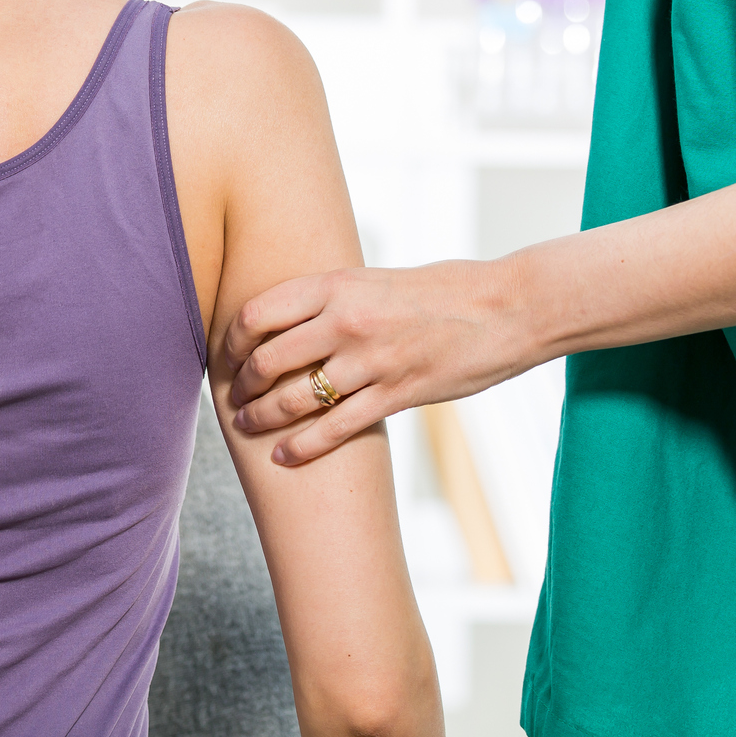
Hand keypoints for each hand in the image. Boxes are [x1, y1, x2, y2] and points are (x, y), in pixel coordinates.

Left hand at [224, 261, 543, 465]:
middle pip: (269, 359)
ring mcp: (371, 361)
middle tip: (235, 395)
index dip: (232, 338)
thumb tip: (294, 316)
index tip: (227, 352)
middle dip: (243, 383)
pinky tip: (285, 456)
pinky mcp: (396, 395)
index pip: (259, 312)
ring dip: (264, 417)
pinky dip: (303, 446)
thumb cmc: (445, 289)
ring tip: (247, 425)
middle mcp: (346, 321)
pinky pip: (336, 428)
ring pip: (296, 398)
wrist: (508, 308)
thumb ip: (335, 297)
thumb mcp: (378, 279)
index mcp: (338, 285)